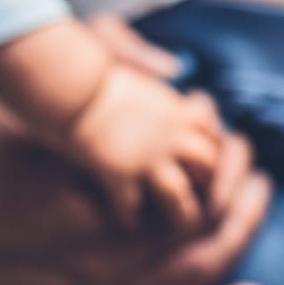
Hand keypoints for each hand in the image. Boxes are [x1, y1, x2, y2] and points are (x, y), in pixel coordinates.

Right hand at [66, 65, 222, 232]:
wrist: (72, 88)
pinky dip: (129, 217)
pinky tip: (126, 220)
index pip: (212, 130)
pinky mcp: (119, 176)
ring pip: (179, 194)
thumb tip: (176, 67)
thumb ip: (157, 67)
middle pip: (207, 164)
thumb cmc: (96, 71)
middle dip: (206, 179)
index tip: (202, 153)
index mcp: (176, 110)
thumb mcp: (136, 61)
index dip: (211, 143)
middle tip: (199, 191)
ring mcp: (146, 159)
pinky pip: (131, 207)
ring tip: (179, 223)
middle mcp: (169, 137)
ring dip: (181, 211)